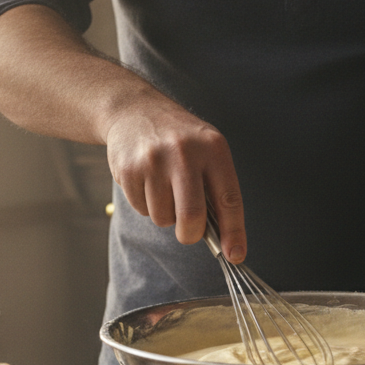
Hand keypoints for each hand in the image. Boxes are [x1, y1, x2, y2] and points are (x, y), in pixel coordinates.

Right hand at [104, 105, 246, 261]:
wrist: (134, 110)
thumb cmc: (179, 138)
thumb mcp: (207, 149)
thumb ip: (216, 188)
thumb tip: (224, 237)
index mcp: (213, 148)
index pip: (228, 199)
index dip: (234, 232)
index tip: (235, 255)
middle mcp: (184, 153)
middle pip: (191, 217)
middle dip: (190, 234)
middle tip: (188, 232)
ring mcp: (154, 161)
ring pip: (163, 218)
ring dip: (165, 214)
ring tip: (164, 187)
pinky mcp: (129, 169)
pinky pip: (142, 209)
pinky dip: (146, 205)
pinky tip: (147, 181)